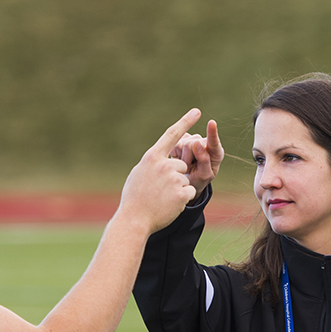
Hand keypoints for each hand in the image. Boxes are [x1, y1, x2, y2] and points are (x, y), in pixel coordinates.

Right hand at [117, 109, 201, 232]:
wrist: (134, 220)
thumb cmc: (134, 198)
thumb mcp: (138, 173)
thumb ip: (152, 163)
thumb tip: (160, 158)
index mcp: (152, 157)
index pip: (172, 135)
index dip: (185, 122)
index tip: (197, 111)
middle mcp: (164, 164)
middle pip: (182, 164)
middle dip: (175, 176)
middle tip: (160, 190)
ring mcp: (174, 178)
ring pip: (186, 179)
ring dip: (178, 189)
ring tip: (163, 199)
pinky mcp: (182, 192)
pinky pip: (190, 192)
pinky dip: (182, 200)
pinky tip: (170, 205)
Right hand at [171, 119, 223, 195]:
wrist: (187, 180)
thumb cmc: (199, 180)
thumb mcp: (204, 175)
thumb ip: (204, 161)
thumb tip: (197, 144)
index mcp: (216, 152)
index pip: (214, 142)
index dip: (212, 132)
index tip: (212, 123)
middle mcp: (205, 143)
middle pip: (192, 144)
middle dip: (187, 159)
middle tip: (189, 169)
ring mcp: (193, 139)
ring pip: (182, 143)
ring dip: (182, 159)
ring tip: (186, 166)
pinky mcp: (182, 139)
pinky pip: (174, 143)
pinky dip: (175, 154)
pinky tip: (180, 159)